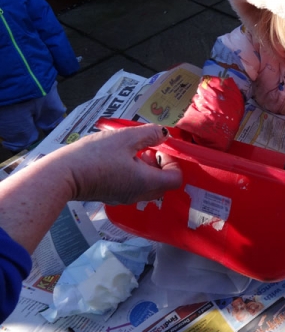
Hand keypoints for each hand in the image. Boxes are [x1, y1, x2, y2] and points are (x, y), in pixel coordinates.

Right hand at [55, 124, 182, 204]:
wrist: (62, 175)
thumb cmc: (94, 155)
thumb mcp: (125, 138)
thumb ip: (149, 134)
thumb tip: (164, 133)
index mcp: (146, 182)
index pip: (175, 179)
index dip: (173, 163)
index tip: (159, 149)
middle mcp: (139, 194)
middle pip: (163, 184)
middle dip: (160, 165)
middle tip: (146, 149)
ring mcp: (124, 198)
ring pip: (148, 186)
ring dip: (147, 169)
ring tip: (131, 152)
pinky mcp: (111, 196)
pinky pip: (132, 187)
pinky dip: (133, 174)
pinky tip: (118, 160)